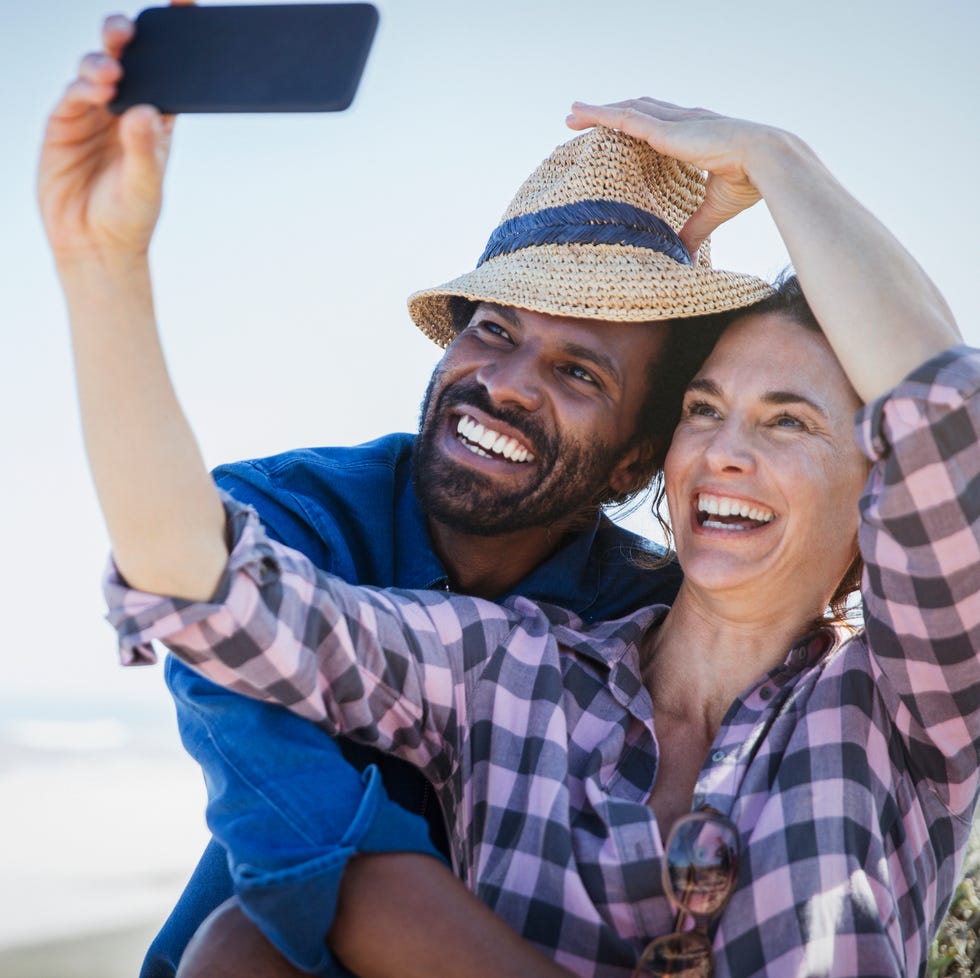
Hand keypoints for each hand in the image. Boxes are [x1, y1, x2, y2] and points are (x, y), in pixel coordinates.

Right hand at [37, 6, 189, 261]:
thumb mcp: (145, 184)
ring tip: (112, 72)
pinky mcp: (63, 124)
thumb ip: (145, 149)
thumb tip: (145, 111)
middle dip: (126, 36)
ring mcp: (92, 114)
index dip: (174, 38)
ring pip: (95, 70)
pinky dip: (81, 87)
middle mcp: (124, 109)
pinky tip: (93, 89)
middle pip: (127, 59)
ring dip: (102, 63)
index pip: (168, 71)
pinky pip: (72, 95)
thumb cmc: (130, 216)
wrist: (94, 246)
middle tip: (130, 31)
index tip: (186, 4)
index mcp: (155, 119)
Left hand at [566, 98, 779, 257]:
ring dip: (597, 111)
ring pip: (625, 112)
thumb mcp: (715, 209)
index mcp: (694, 137)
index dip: (635, 127)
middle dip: (610, 114)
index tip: (615, 133)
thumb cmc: (751, 181)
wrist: (767, 161)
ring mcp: (672, 123)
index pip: (657, 127)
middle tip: (581, 118)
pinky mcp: (665, 129)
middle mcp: (681, 122)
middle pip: (636, 113)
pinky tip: (581, 113)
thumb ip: (696, 229)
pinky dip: (600, 115)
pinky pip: (624, 119)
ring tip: (572, 113)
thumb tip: (686, 255)